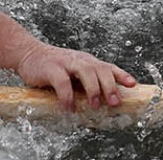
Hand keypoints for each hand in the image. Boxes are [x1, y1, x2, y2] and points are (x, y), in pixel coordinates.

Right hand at [16, 43, 137, 110]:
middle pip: (100, 69)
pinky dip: (67, 96)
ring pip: (85, 71)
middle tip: (114, 102)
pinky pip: (62, 81)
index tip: (132, 84)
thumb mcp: (73, 72)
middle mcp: (80, 60)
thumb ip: (85, 83)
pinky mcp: (51, 68)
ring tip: (95, 105)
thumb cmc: (54, 67)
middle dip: (109, 86)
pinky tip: (68, 108)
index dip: (121, 75)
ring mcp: (66, 62)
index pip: (108, 67)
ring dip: (92, 89)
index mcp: (88, 61)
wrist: (29, 53)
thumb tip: (101, 103)